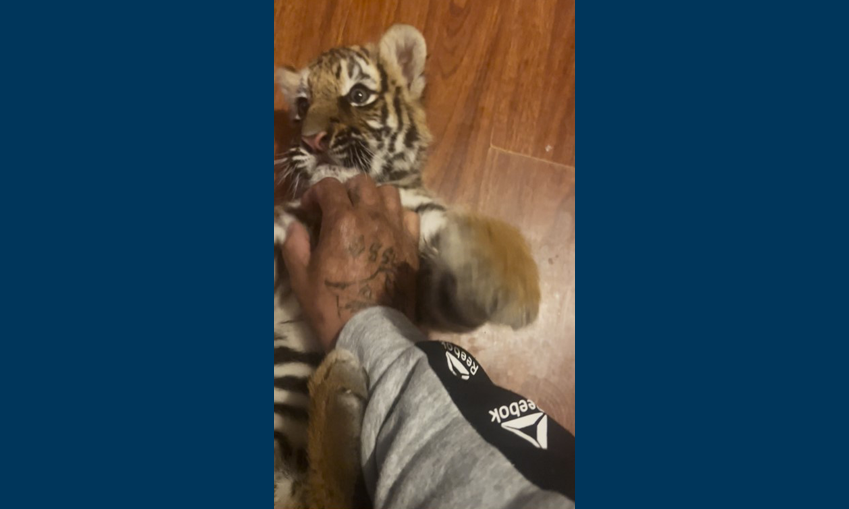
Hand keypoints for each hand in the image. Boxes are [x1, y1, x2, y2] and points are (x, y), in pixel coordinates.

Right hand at [281, 175, 419, 350]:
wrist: (373, 333)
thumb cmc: (331, 306)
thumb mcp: (301, 277)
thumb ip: (295, 244)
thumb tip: (296, 226)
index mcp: (343, 221)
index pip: (330, 187)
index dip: (315, 193)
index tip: (308, 208)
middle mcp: (373, 218)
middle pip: (363, 183)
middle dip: (345, 190)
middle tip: (335, 209)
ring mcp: (397, 230)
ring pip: (389, 193)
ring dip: (373, 198)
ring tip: (363, 214)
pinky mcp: (412, 246)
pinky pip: (409, 215)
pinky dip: (396, 215)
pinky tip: (386, 228)